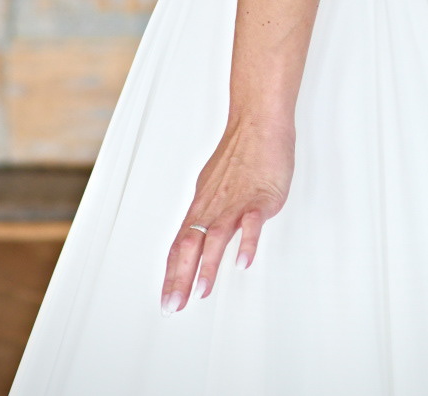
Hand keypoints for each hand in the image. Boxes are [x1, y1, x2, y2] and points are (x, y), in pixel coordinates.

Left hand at [160, 115, 294, 313]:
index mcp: (203, 205)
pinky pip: (251, 222)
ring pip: (216, 235)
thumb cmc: (241, 151)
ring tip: (202, 290)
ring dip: (207, 265)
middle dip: (180, 278)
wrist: (258, 121)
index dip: (172, 274)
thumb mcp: (215, 184)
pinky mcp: (260, 197)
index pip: (181, 244)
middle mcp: (214, 205)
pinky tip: (243, 261)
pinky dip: (246, 243)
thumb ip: (209, 210)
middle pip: (190, 244)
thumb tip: (199, 230)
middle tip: (173, 306)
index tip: (168, 299)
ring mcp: (236, 201)